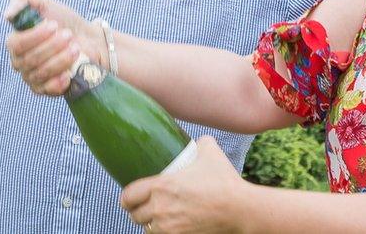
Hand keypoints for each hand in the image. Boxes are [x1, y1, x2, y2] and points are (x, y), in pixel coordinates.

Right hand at [4, 0, 102, 95]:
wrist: (87, 38)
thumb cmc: (63, 21)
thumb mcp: (44, 3)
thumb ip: (22, 1)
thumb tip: (6, 14)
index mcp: (16, 43)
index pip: (16, 44)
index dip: (35, 36)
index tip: (54, 25)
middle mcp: (20, 62)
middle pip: (30, 59)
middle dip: (53, 46)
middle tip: (68, 35)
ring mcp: (32, 77)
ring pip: (41, 73)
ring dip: (61, 59)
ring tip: (75, 48)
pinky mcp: (46, 89)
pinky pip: (46, 90)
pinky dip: (58, 82)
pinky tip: (69, 72)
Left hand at [121, 136, 246, 233]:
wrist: (239, 209)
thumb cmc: (224, 180)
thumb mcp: (210, 151)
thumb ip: (200, 142)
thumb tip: (197, 140)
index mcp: (161, 186)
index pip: (128, 196)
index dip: (126, 197)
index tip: (130, 196)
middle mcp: (160, 208)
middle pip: (135, 215)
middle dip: (138, 211)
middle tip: (144, 206)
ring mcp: (169, 227)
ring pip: (148, 229)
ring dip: (150, 223)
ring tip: (157, 217)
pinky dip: (162, 232)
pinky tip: (168, 226)